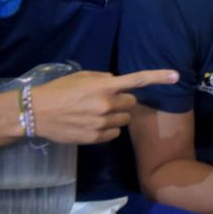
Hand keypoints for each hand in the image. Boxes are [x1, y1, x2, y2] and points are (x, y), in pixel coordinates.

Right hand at [32, 69, 178, 144]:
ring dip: (116, 116)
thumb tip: (117, 83)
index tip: (176, 75)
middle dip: (123, 102)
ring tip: (96, 113)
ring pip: (124, 120)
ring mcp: (101, 123)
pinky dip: (108, 129)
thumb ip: (104, 79)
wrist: (35, 113)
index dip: (158, 77)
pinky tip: (92, 125)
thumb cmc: (59, 90)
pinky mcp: (95, 138)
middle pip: (132, 104)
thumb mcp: (82, 77)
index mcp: (104, 86)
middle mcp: (107, 105)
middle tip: (106, 101)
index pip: (137, 80)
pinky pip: (114, 134)